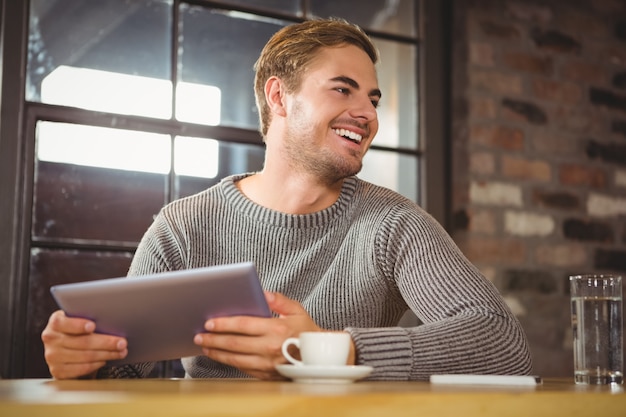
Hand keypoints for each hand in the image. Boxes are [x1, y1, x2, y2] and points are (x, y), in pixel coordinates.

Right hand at [41, 310, 127, 378]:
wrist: (63, 349)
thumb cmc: (77, 331)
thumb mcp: (79, 321)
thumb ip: (88, 319)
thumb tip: (112, 321)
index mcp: (56, 322)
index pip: (64, 323)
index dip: (79, 325)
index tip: (93, 326)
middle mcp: (51, 339)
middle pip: (82, 342)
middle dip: (106, 342)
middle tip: (122, 342)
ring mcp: (52, 356)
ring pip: (85, 356)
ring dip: (106, 354)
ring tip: (121, 352)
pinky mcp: (57, 371)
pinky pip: (81, 368)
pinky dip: (96, 364)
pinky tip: (106, 360)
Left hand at [193, 291, 330, 379]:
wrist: (320, 357)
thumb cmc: (307, 331)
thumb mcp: (297, 310)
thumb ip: (279, 300)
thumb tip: (262, 292)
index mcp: (277, 329)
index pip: (243, 325)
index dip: (224, 323)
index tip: (210, 322)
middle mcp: (270, 347)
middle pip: (234, 343)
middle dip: (214, 338)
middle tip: (199, 335)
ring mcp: (267, 363)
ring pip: (235, 358)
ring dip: (217, 352)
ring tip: (204, 346)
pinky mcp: (266, 374)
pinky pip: (243, 368)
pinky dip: (229, 362)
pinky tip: (220, 356)